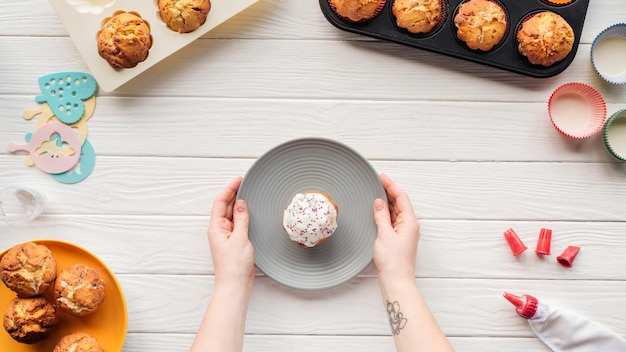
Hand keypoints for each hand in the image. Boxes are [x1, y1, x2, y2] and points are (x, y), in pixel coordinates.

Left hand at [208, 176, 254, 290]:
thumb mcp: (240, 238)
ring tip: (249, 194)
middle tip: (246, 183)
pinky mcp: (235, 242)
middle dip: (235, 194)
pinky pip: (238, 224)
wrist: (235, 285)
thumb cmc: (234, 266)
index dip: (230, 189)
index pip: (221, 202)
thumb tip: (240, 202)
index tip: (239, 180)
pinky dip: (244, 215)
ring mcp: (227, 236)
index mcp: (216, 227)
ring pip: (232, 215)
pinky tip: (250, 213)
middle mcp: (220, 230)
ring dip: (239, 204)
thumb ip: (241, 219)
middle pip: (226, 206)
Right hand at [372, 173, 419, 282]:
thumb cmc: (393, 262)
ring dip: (387, 202)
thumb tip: (378, 202)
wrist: (396, 281)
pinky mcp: (398, 239)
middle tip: (378, 182)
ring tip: (376, 192)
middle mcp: (410, 225)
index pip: (401, 197)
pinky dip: (385, 213)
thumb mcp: (384, 235)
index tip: (382, 177)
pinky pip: (393, 220)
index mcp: (410, 222)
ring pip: (396, 211)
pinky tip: (378, 211)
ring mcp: (404, 232)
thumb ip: (381, 216)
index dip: (391, 185)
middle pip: (400, 203)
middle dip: (389, 191)